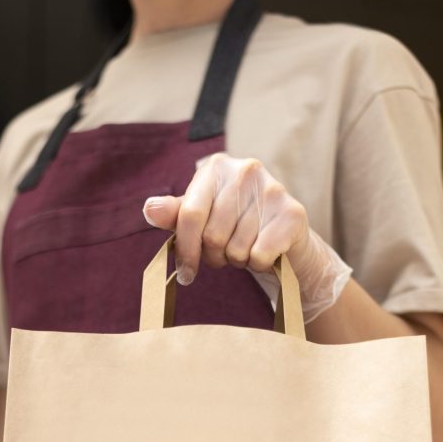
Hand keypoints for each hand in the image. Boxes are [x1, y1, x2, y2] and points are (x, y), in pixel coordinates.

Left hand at [143, 152, 351, 320]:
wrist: (285, 239)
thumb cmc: (236, 227)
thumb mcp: (201, 219)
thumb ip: (176, 214)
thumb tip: (149, 209)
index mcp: (216, 168)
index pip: (189, 216)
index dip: (185, 250)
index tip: (185, 273)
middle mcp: (245, 170)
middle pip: (212, 236)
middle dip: (215, 256)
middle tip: (226, 253)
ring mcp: (272, 189)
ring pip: (237, 249)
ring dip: (238, 260)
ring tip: (247, 248)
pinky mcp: (293, 213)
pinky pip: (259, 256)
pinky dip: (259, 264)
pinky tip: (265, 252)